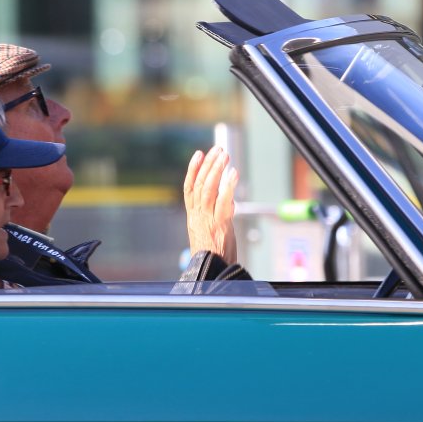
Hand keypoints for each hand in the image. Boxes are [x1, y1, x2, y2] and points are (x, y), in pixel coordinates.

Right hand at [184, 146, 239, 265]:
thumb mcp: (209, 231)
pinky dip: (228, 186)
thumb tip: (228, 200)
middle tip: (217, 150)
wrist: (211, 271)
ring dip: (216, 170)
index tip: (198, 154)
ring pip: (208, 189)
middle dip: (208, 165)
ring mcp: (207, 220)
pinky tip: (233, 174)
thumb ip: (216, 214)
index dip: (193, 170)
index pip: (189, 188)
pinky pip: (223, 202)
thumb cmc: (213, 255)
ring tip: (224, 156)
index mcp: (193, 216)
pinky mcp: (219, 225)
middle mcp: (197, 216)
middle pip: (199, 184)